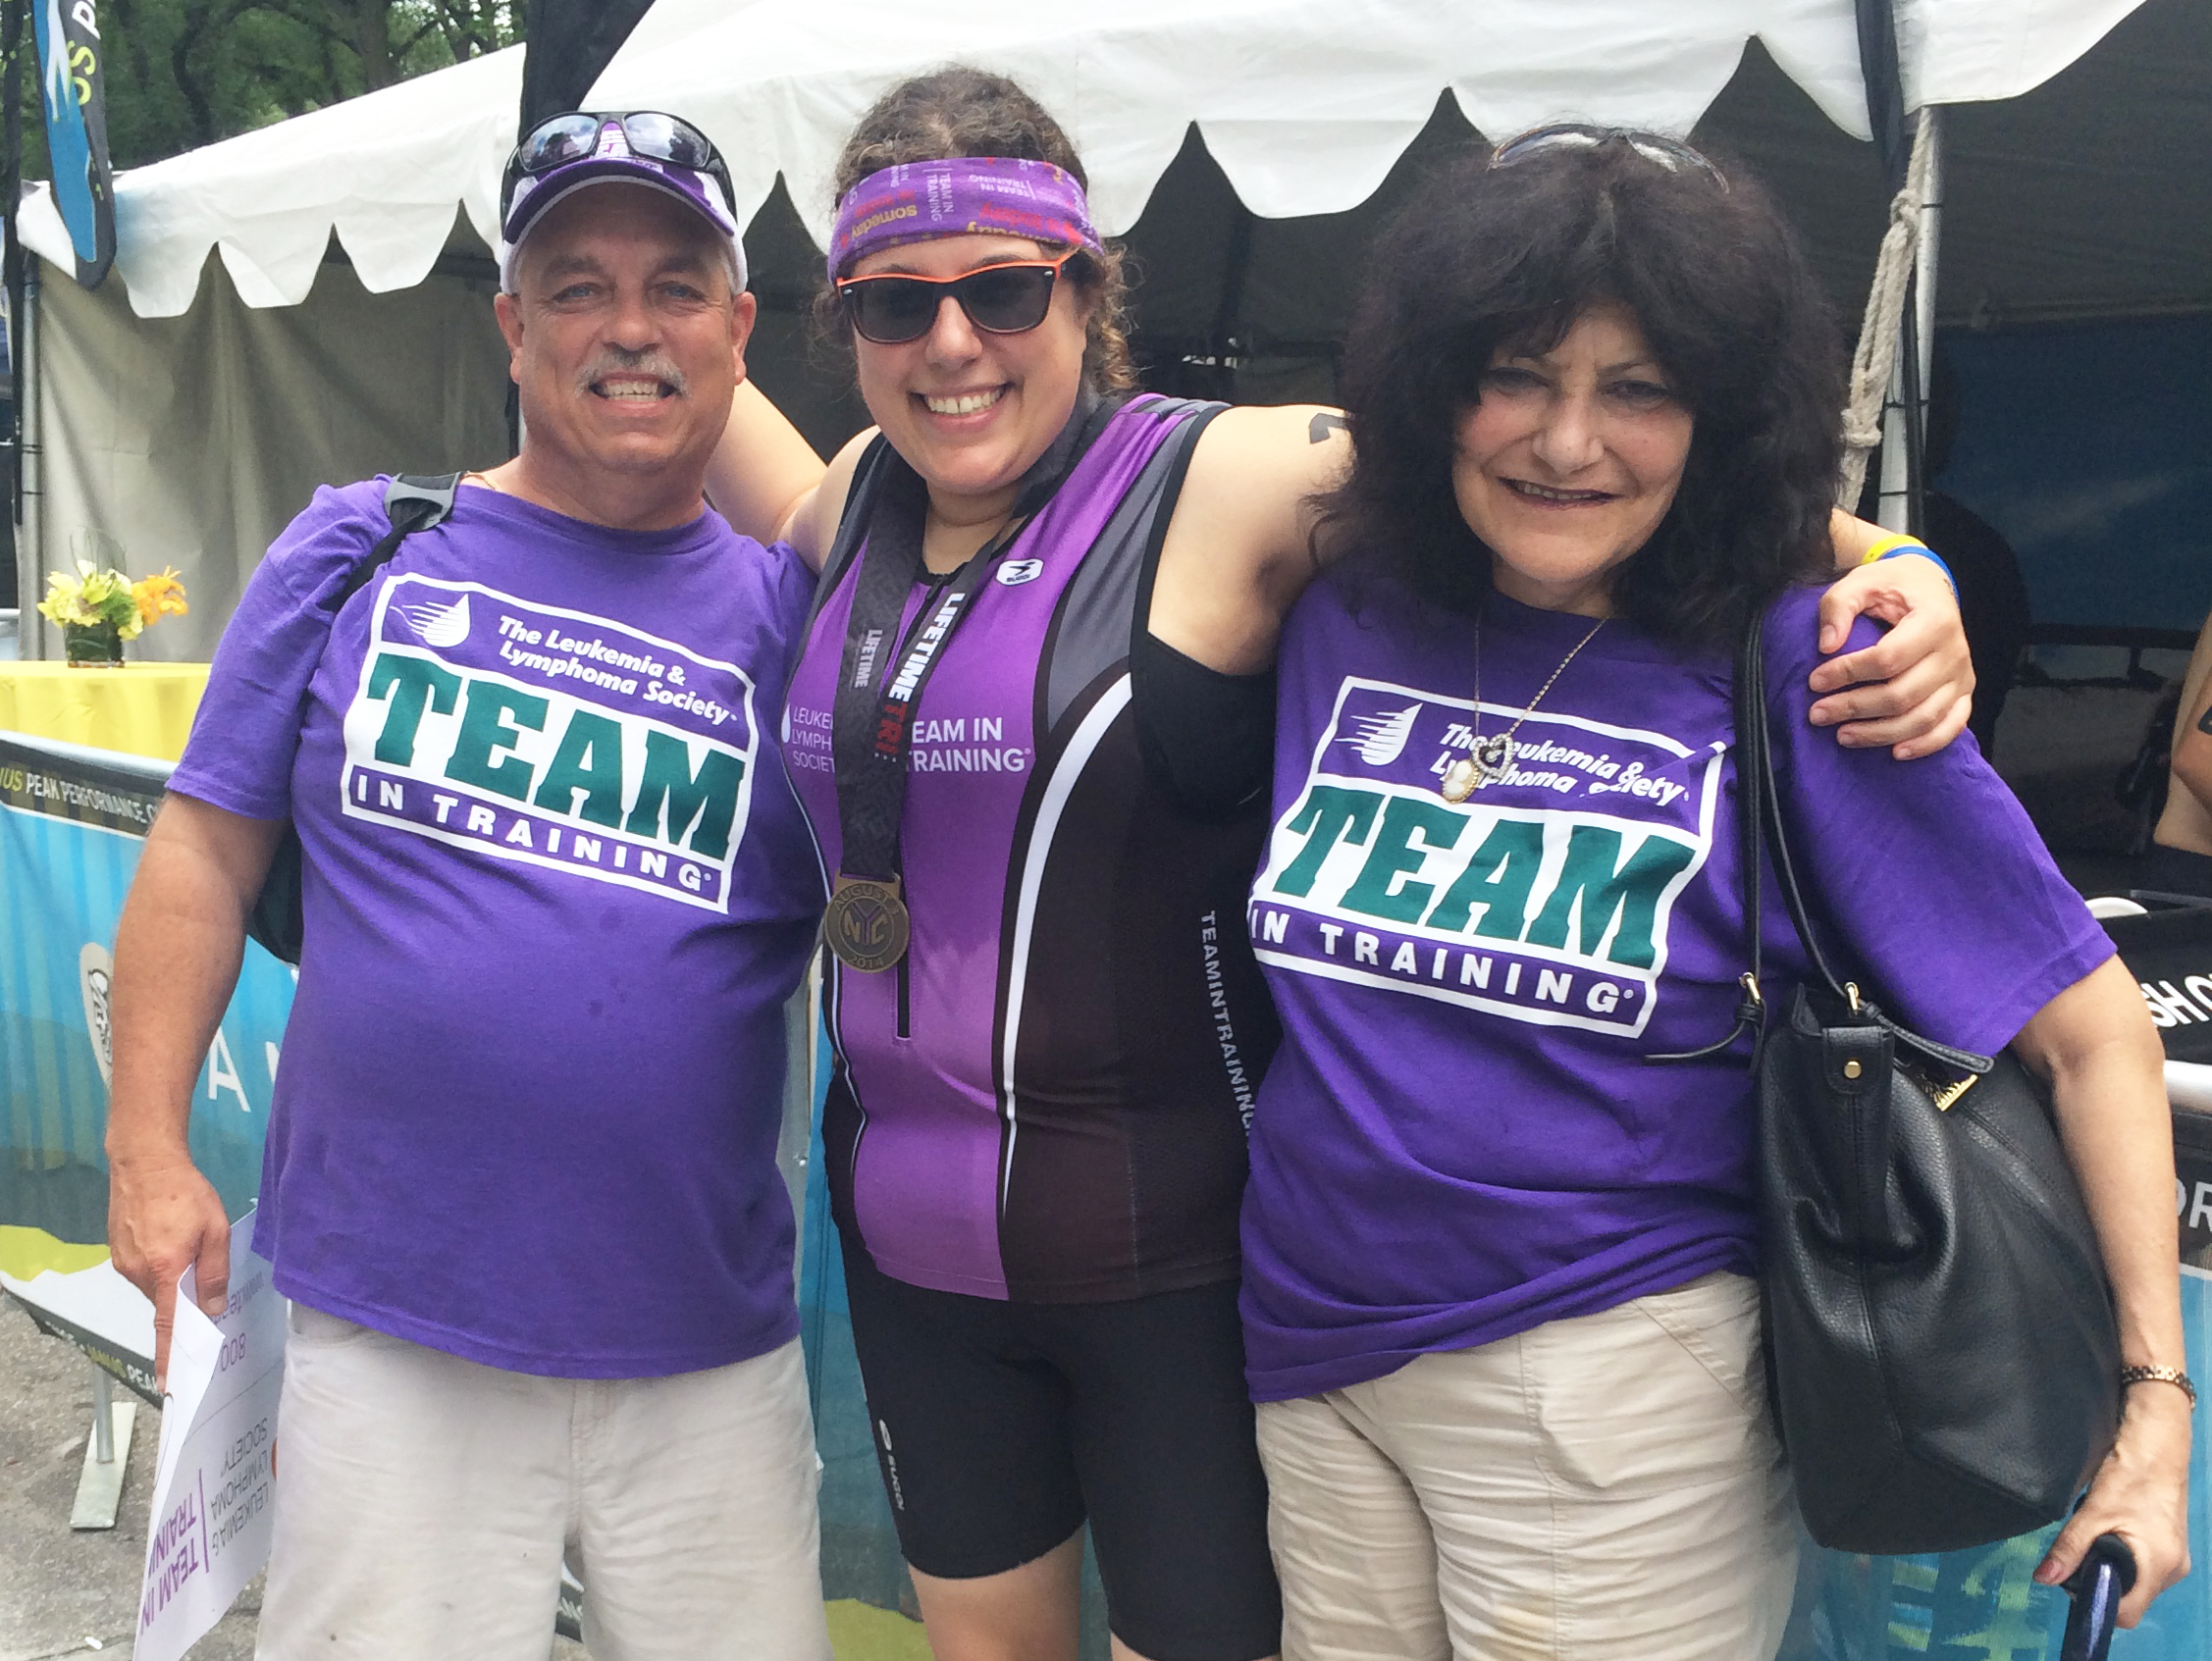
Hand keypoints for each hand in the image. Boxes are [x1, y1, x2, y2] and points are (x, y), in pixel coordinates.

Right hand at [107, 1151, 230, 1389]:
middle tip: (202, 1284)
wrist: (144, 1162)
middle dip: (183, 1302)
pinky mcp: (117, 1252)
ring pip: (155, 1287)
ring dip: (171, 1279)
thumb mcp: (216, 1230)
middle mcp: (138, 1273)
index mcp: (165, 1270)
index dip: (170, 1355)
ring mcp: (124, 1263)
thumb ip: (215, 1272)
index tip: (169, 1383)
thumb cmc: (187, 1194)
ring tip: (188, 1249)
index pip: (167, 1324)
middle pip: (164, 1303)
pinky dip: (159, 1267)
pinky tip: (170, 1241)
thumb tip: (213, 1310)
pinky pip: (144, 1271)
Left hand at [1806, 553, 1974, 758]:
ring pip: (1924, 717)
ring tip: (1842, 735)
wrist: (1928, 585)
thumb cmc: (1891, 586)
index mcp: (1934, 620)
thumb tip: (1826, 646)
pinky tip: (1896, 752)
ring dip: (1880, 733)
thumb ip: (1838, 606)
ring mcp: (1963, 676)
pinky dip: (1925, 744)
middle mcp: (1955, 652)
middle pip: (1903, 694)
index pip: (1888, 658)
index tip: (1815, 680)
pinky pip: (1952, 726)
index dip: (1848, 673)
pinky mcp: (1964, 693)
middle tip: (1818, 714)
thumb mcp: (1861, 582)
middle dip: (1855, 708)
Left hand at [2035, 1385, 2192, 1626]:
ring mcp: (2174, 1559)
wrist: (2156, 1446)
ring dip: (2110, 1567)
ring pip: (2134, 1581)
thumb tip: (2044, 1578)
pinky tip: (2110, 1531)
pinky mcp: (2169, 1547)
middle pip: (2130, 1598)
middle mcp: (2173, 1571)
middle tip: (2080, 1552)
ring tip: (2095, 1535)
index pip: (2127, 1613)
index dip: (2097, 1602)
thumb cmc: (2130, 1475)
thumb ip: (2069, 1548)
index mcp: (2159, 1567)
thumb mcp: (2093, 1512)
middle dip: (2100, 1581)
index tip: (2074, 1581)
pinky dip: (2122, 1556)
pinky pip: (2141, 1566)